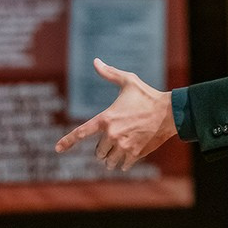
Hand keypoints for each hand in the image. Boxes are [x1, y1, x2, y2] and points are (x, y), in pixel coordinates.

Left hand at [55, 58, 177, 170]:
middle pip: (98, 151)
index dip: (68, 141)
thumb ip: (110, 73)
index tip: (58, 148)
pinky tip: (127, 160)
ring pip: (109, 161)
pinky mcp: (135, 153)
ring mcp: (123, 145)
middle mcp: (112, 134)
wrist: (170, 112)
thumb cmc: (148, 96)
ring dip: (111, 159)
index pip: (81, 132)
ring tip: (117, 153)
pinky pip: (122, 165)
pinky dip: (123, 164)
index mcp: (106, 118)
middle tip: (112, 141)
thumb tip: (96, 61)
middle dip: (103, 148)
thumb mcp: (129, 81)